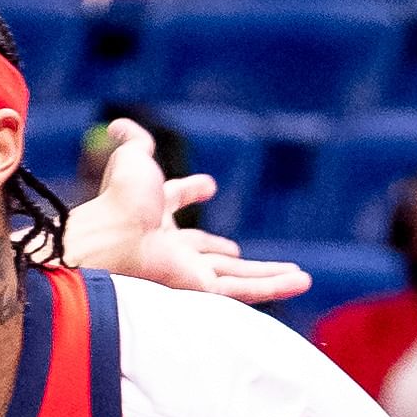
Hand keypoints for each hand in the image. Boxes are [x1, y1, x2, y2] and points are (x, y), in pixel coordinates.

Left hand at [63, 118, 310, 303]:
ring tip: (299, 277)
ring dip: (269, 275)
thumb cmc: (120, 201)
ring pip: (237, 277)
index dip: (188, 192)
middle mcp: (170, 246)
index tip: (207, 186)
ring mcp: (188, 271)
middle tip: (239, 251)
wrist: (115, 237)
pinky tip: (301, 282)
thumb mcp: (133, 160)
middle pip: (208, 252)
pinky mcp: (201, 289)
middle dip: (225, 251)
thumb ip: (134, 142)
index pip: (174, 203)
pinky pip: (244, 291)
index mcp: (153, 214)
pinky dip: (274, 288)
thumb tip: (119, 124)